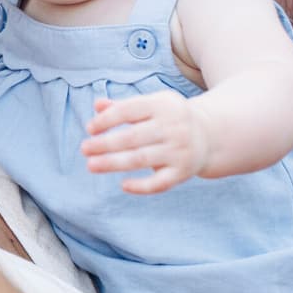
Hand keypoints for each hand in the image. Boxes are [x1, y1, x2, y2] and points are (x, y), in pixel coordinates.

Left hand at [80, 93, 208, 192]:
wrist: (209, 135)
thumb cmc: (169, 118)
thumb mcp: (151, 105)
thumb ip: (124, 106)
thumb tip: (97, 106)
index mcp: (163, 105)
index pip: (130, 110)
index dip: (107, 119)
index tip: (90, 128)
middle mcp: (173, 127)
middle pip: (133, 137)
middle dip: (106, 144)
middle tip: (84, 148)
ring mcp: (179, 150)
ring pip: (141, 159)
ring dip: (113, 163)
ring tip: (91, 165)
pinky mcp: (183, 172)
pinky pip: (160, 183)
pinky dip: (141, 186)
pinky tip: (123, 185)